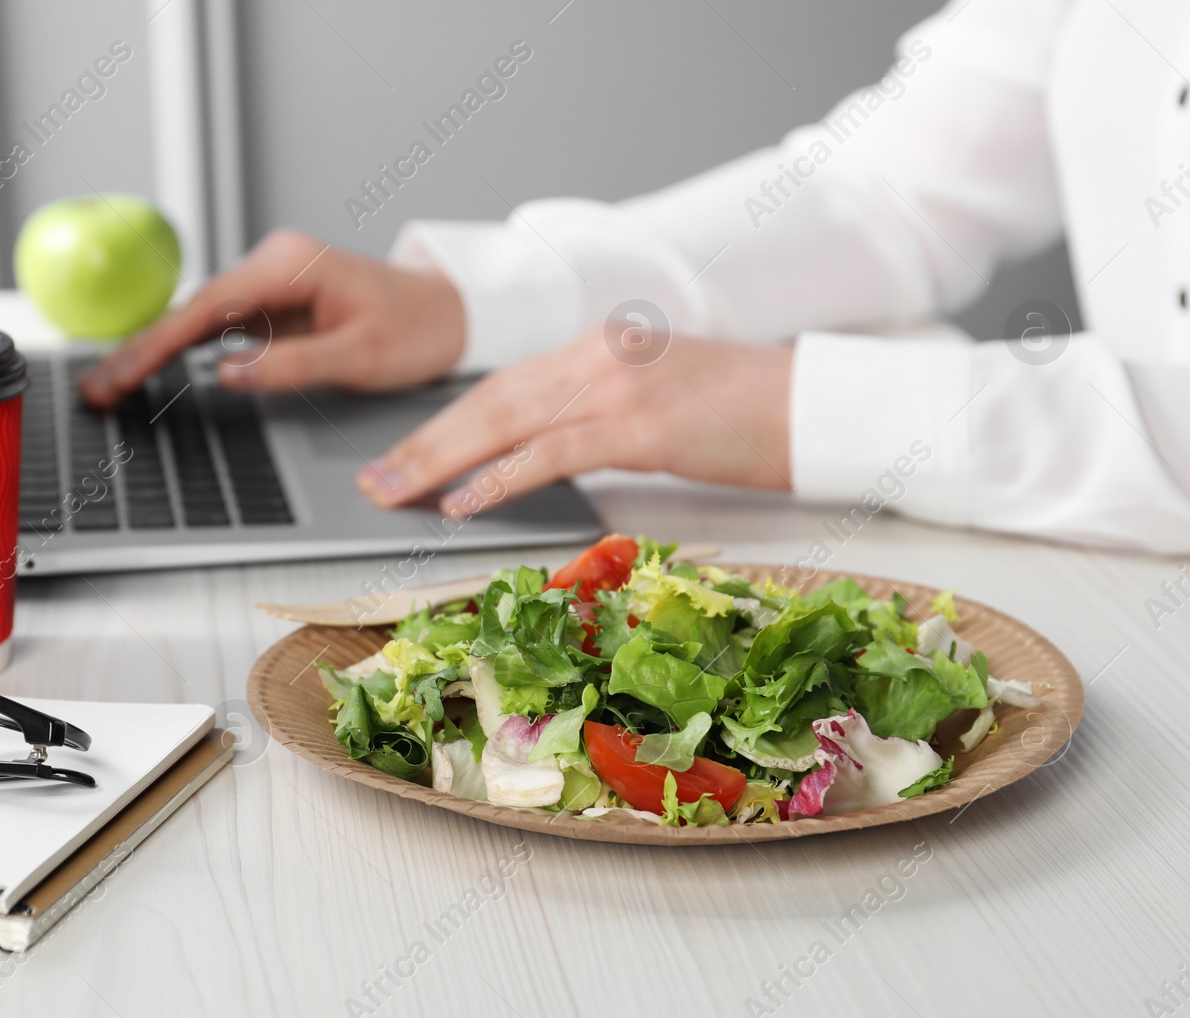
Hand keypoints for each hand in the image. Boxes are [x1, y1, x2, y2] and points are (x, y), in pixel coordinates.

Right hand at [77, 229, 465, 406]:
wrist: (451, 314)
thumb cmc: (417, 330)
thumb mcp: (360, 356)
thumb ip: (291, 365)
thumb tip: (225, 373)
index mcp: (288, 266)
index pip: (204, 309)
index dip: (154, 346)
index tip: (119, 376)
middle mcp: (272, 265)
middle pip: (189, 311)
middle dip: (138, 351)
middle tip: (94, 390)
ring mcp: (270, 283)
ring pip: (197, 320)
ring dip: (154, 353)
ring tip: (109, 387)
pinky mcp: (274, 303)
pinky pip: (218, 327)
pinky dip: (182, 351)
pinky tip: (150, 372)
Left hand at [355, 327, 793, 512]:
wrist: (813, 402)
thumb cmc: (747, 410)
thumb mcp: (662, 394)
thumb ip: (602, 408)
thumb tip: (548, 449)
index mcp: (602, 344)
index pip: (505, 384)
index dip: (448, 421)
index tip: (406, 452)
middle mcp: (598, 354)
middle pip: (489, 399)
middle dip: (424, 441)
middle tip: (376, 478)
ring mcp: (617, 385)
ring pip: (504, 421)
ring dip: (440, 461)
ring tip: (396, 492)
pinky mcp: (639, 425)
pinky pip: (550, 452)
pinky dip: (498, 477)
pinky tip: (462, 500)